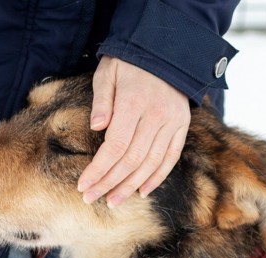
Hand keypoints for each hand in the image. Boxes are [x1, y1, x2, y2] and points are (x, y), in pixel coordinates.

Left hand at [78, 57, 190, 206]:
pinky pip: (171, 158)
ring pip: (151, 164)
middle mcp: (156, 116)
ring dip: (131, 186)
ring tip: (113, 201)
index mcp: (134, 102)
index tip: (83, 185)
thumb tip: (96, 128)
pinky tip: (142, 192)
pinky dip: (157, 177)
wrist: (166, 49)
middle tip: (91, 198)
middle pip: (131, 160)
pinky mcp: (182, 126)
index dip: (98, 170)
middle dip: (109, 183)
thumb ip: (101, 100)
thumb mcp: (107, 72)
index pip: (115, 146)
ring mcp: (172, 122)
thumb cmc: (129, 62)